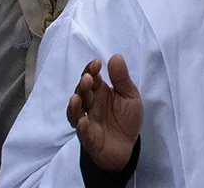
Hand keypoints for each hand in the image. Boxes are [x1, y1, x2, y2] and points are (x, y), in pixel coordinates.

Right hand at [67, 54, 143, 172]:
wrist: (127, 145)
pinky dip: (81, 127)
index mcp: (100, 92)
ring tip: (76, 99)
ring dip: (74, 106)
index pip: (91, 77)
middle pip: (81, 93)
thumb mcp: (129, 95)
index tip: (97, 63)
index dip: (91, 69)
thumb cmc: (126, 117)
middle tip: (87, 79)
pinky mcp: (89, 139)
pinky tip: (83, 122)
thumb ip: (121, 78)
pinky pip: (82, 133)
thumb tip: (115, 56)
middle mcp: (90, 105)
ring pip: (75, 112)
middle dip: (82, 85)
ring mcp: (88, 121)